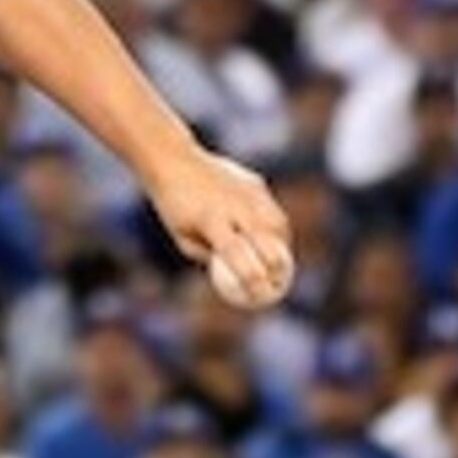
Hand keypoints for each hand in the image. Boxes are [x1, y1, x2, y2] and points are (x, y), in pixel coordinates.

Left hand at [150, 147, 291, 309]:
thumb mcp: (183, 237)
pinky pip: (272, 209)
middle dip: (278, 264)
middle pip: (267, 239)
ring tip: (279, 260)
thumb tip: (232, 277)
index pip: (238, 255)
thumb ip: (208, 256)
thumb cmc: (175, 207)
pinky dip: (277, 227)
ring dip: (282, 244)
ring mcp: (247, 191)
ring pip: (277, 223)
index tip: (260, 295)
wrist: (175, 162)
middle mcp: (233, 205)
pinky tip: (274, 239)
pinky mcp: (254, 183)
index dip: (253, 278)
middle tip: (279, 282)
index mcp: (211, 221)